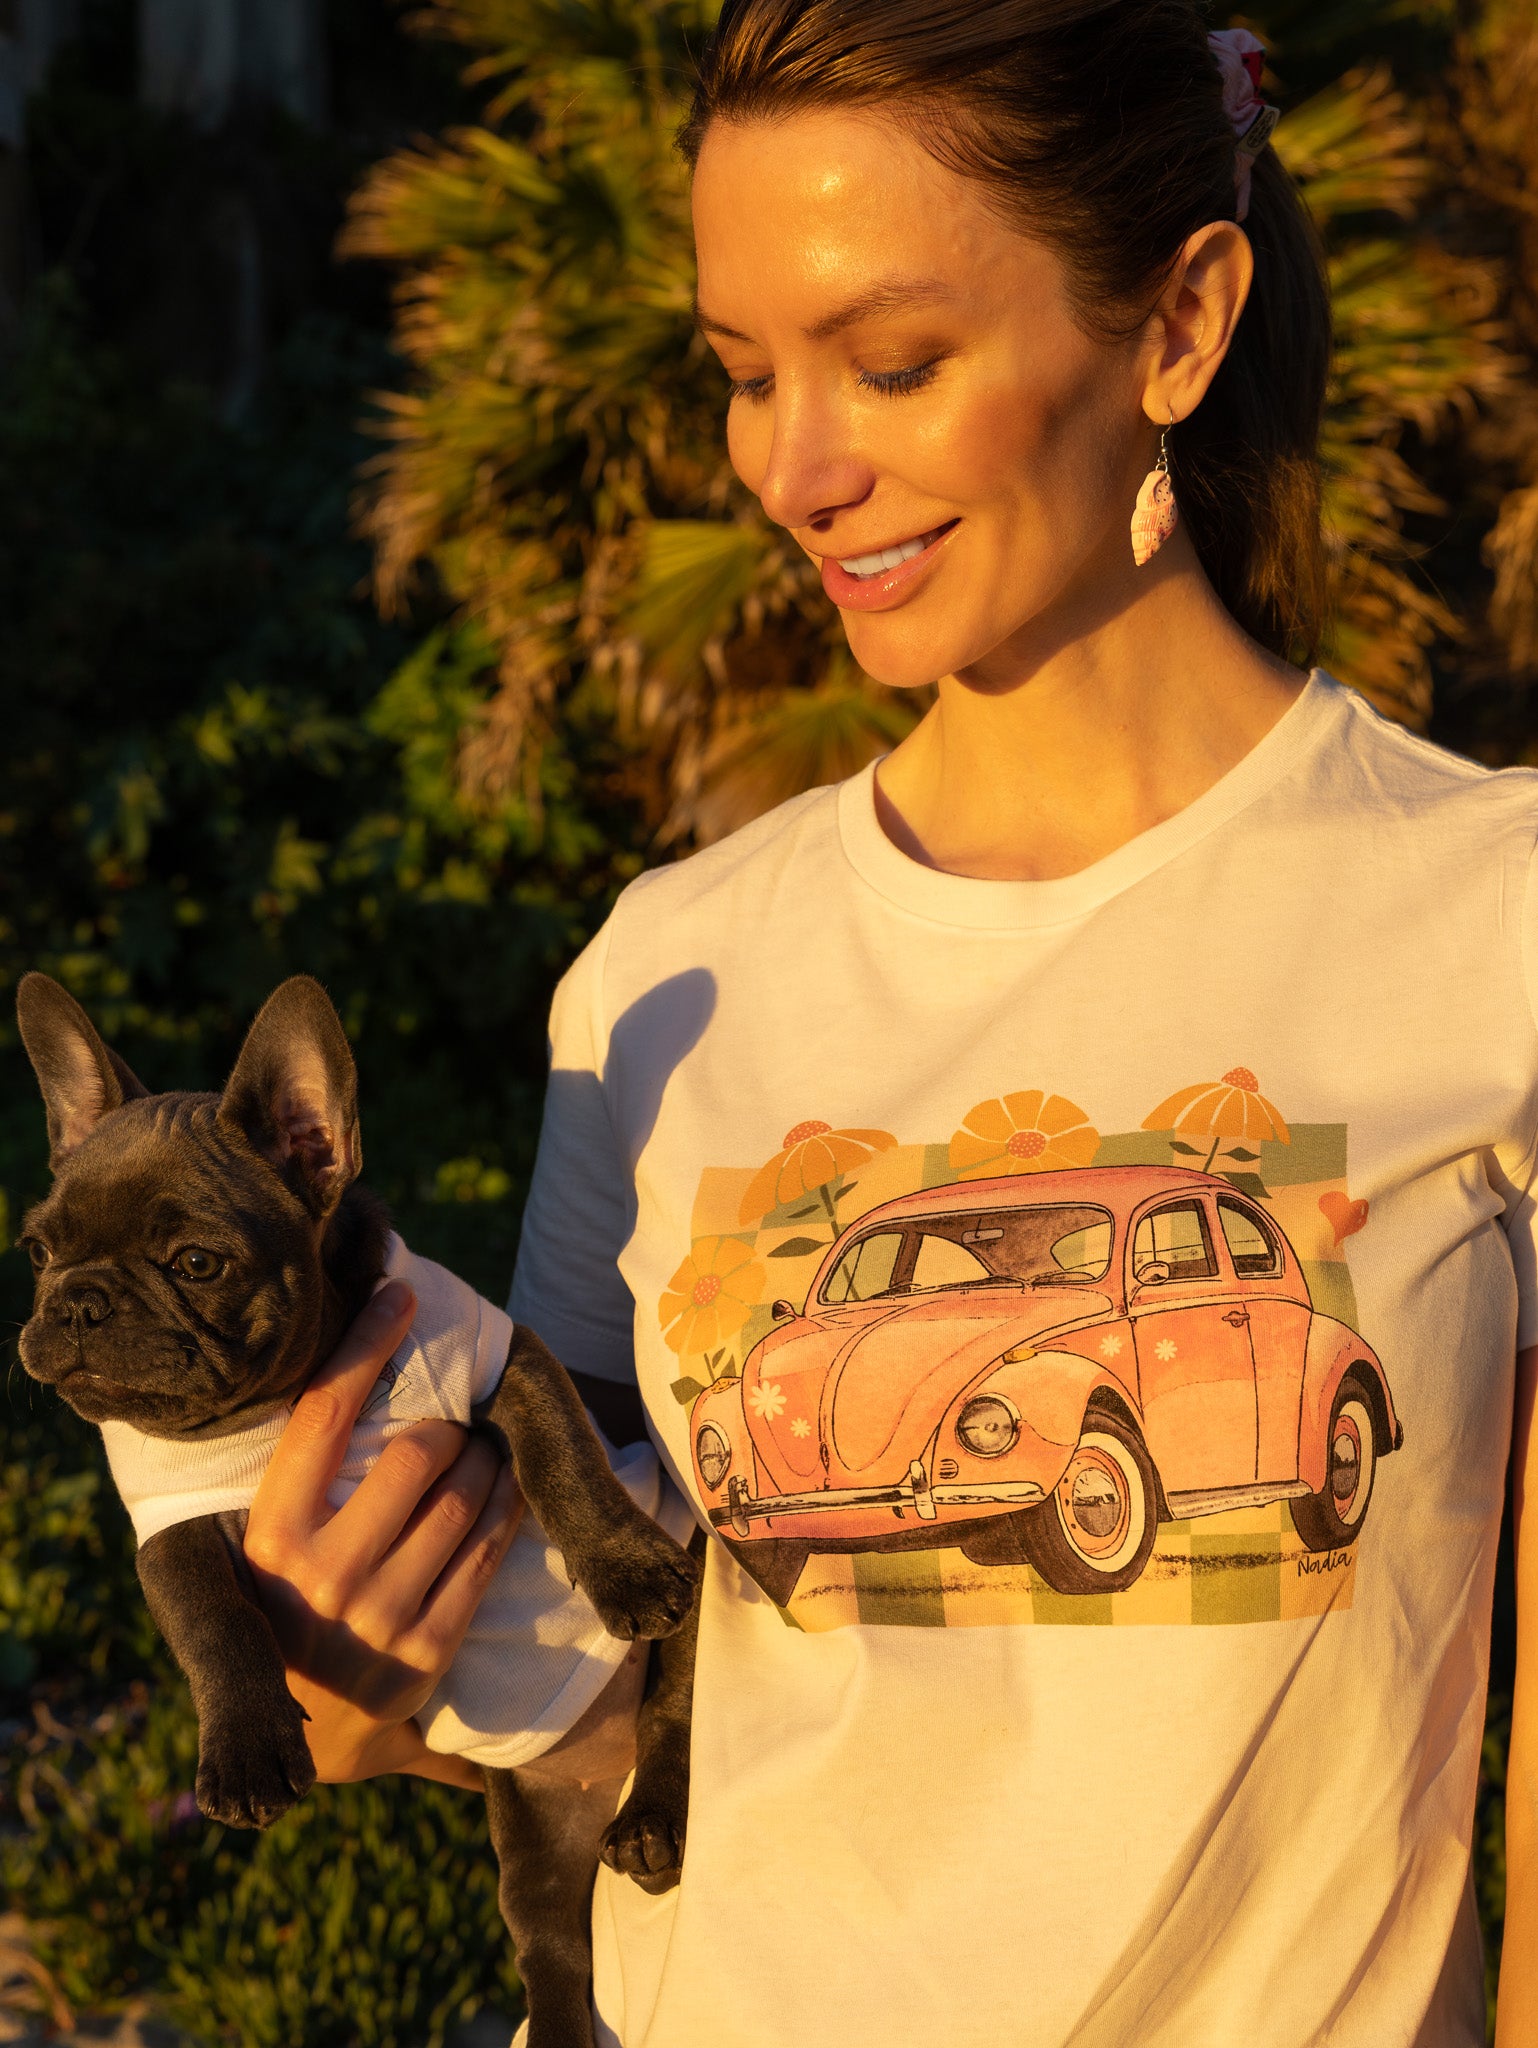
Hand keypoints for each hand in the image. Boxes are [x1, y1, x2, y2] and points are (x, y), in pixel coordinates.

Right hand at [243, 1280, 524, 1789]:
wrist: (303, 1735)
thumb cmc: (284, 1609)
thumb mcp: (261, 1550)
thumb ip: (295, 1477)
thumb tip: (350, 1358)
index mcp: (268, 1537)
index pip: (322, 1415)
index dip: (366, 1343)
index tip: (399, 1293)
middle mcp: (320, 1576)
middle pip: (417, 1450)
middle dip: (448, 1426)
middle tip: (453, 1425)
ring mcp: (377, 1616)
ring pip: (463, 1495)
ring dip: (486, 1461)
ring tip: (481, 1455)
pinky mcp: (428, 1648)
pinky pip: (487, 1549)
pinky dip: (505, 1506)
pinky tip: (504, 1490)